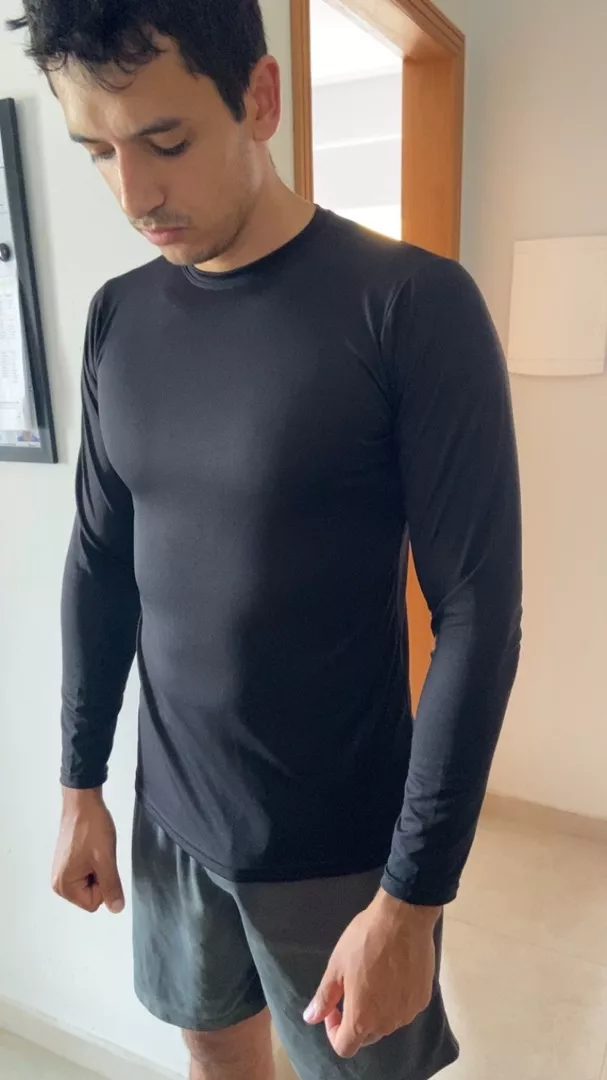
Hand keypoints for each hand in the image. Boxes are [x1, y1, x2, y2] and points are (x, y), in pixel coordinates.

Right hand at [52, 788, 124, 914]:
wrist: (83, 803)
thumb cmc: (92, 829)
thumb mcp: (106, 860)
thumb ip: (111, 886)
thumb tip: (117, 909)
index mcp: (64, 886)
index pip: (94, 903)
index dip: (104, 884)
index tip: (100, 862)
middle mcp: (58, 883)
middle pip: (91, 896)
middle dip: (100, 877)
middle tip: (98, 855)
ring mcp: (61, 873)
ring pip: (91, 884)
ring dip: (98, 869)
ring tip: (94, 850)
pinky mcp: (66, 863)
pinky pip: (86, 873)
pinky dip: (93, 863)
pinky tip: (91, 848)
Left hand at [304, 889, 439, 1058]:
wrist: (403, 919)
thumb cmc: (364, 940)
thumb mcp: (336, 966)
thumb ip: (324, 998)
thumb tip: (310, 1018)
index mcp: (361, 1019)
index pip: (344, 1047)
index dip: (333, 1031)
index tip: (333, 1007)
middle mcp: (387, 1023)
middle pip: (366, 1036)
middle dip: (354, 1019)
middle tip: (350, 989)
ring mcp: (408, 1012)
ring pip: (386, 1022)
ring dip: (375, 1010)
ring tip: (372, 977)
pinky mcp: (423, 999)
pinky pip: (403, 1008)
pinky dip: (394, 999)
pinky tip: (392, 973)